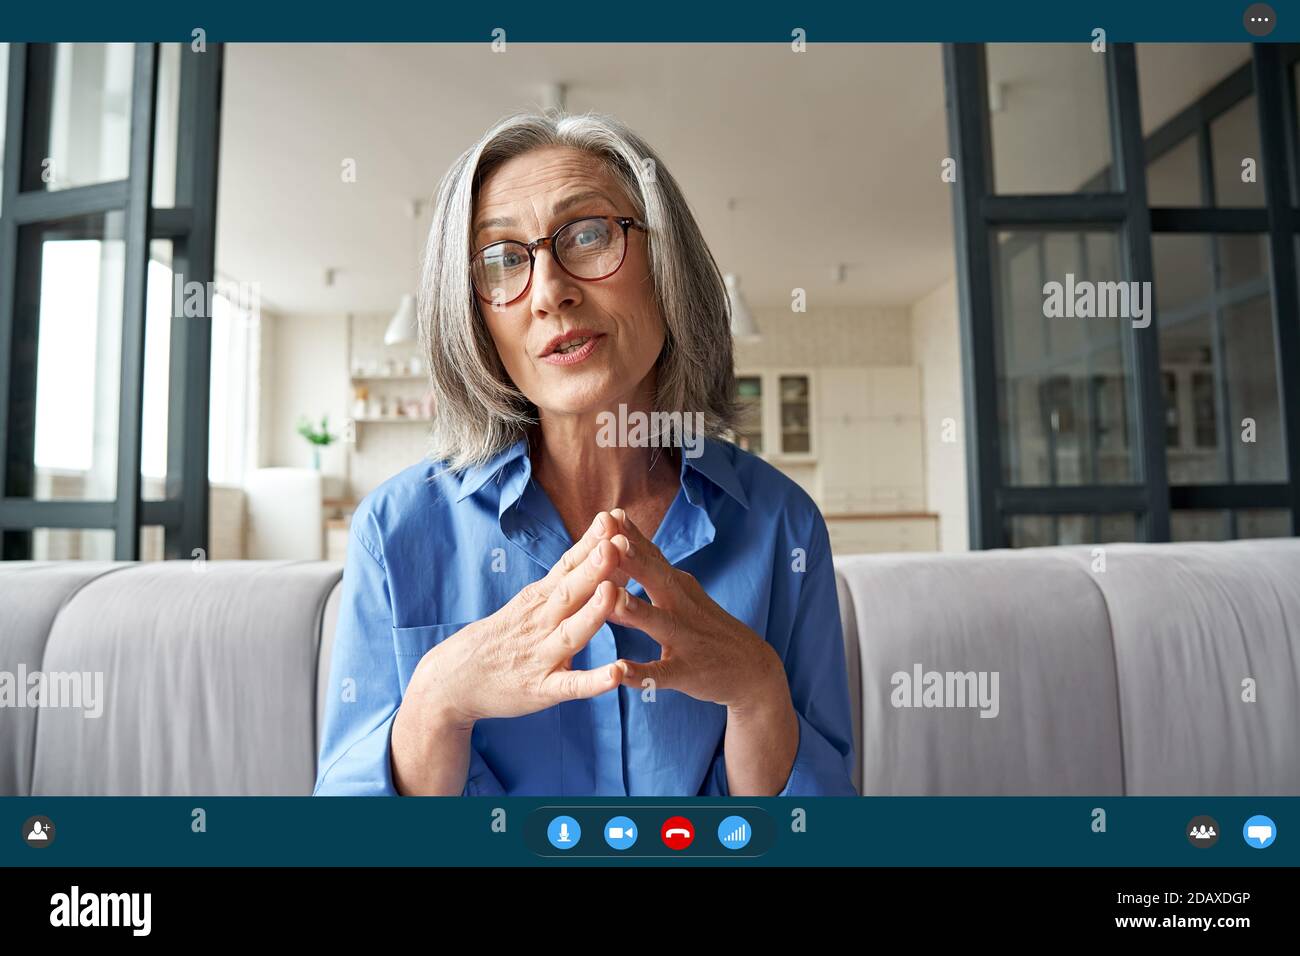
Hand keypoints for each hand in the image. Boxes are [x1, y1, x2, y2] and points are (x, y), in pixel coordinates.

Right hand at [408, 510, 632, 728]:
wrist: (451, 682)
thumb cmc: (499, 638)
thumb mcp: (526, 603)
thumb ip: (561, 582)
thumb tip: (599, 549)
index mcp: (537, 600)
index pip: (565, 566)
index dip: (589, 543)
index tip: (612, 519)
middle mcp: (540, 623)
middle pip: (569, 592)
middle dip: (594, 567)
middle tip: (618, 542)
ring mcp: (541, 657)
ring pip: (571, 633)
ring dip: (593, 612)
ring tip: (613, 591)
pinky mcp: (543, 690)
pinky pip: (572, 686)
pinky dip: (594, 681)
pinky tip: (617, 673)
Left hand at [605, 509, 785, 710]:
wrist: (752, 668)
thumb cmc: (706, 626)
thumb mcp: (682, 594)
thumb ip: (649, 574)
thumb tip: (613, 547)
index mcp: (677, 585)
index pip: (651, 555)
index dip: (630, 536)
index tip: (606, 515)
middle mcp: (682, 606)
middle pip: (657, 579)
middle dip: (634, 560)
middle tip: (609, 541)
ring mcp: (686, 638)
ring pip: (659, 622)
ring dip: (636, 611)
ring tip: (613, 600)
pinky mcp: (688, 671)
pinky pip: (663, 673)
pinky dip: (643, 673)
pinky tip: (621, 671)